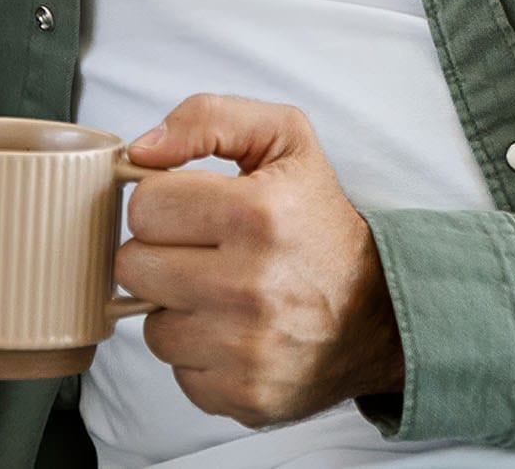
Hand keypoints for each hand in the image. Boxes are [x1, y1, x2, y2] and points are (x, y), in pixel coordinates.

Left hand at [115, 95, 403, 427]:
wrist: (381, 311)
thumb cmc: (318, 222)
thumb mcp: (283, 139)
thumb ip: (206, 118)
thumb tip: (140, 151)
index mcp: (257, 213)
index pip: (143, 205)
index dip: (163, 203)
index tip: (193, 211)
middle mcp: (251, 285)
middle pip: (133, 266)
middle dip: (161, 255)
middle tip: (203, 252)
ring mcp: (248, 349)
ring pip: (149, 326)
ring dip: (176, 309)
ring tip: (220, 294)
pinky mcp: (246, 395)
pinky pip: (177, 372)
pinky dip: (198, 354)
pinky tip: (232, 333)